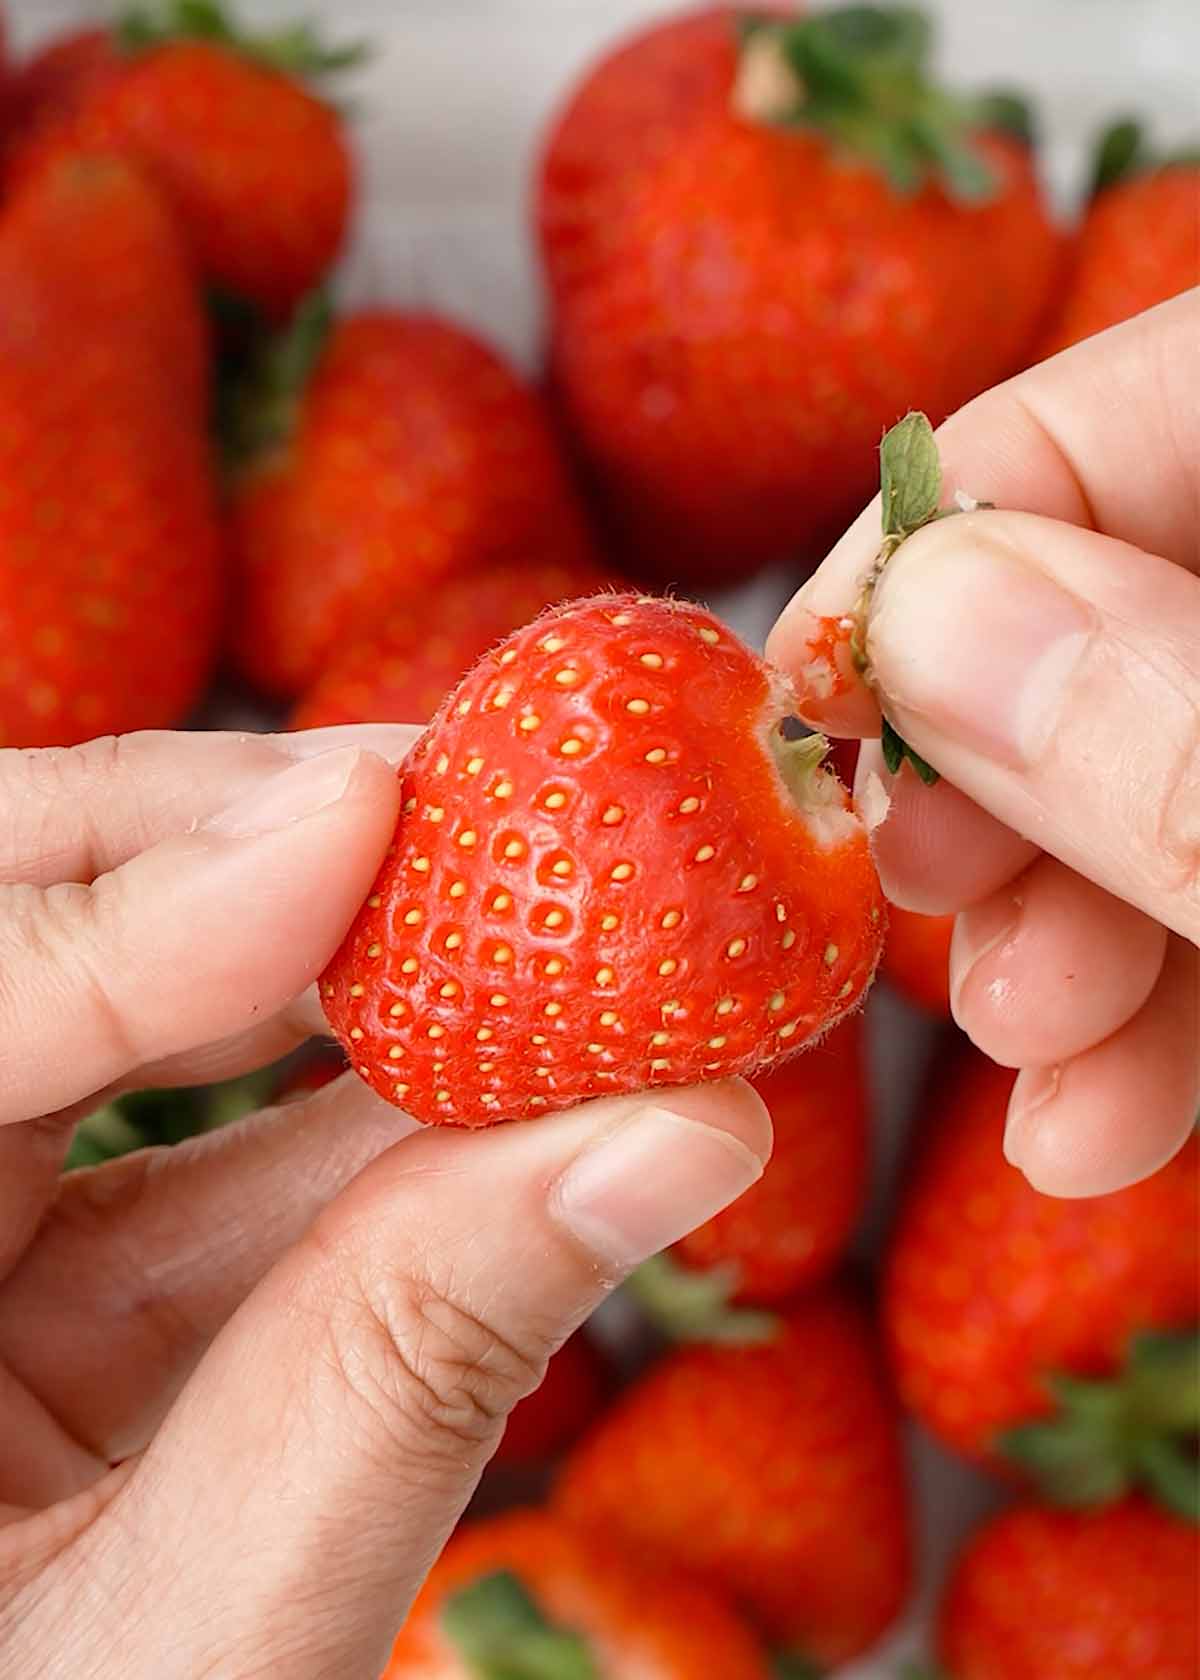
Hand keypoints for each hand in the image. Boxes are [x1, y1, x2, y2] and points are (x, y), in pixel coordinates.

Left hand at [0, 728, 767, 1676]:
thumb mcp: (193, 1662)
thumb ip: (407, 1379)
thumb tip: (663, 1134)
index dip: (125, 907)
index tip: (361, 813)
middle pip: (4, 947)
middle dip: (219, 861)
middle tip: (440, 800)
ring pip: (115, 1024)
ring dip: (333, 972)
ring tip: (521, 906)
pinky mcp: (41, 1284)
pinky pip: (196, 1152)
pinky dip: (361, 1110)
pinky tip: (510, 1070)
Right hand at [769, 291, 1198, 1199]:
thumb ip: (1186, 743)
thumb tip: (930, 622)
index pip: (1120, 420)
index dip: (935, 548)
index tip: (803, 705)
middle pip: (1120, 613)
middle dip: (1001, 788)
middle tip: (913, 907)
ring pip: (1169, 781)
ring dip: (1068, 941)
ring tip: (1032, 1065)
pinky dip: (1161, 1019)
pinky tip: (1095, 1133)